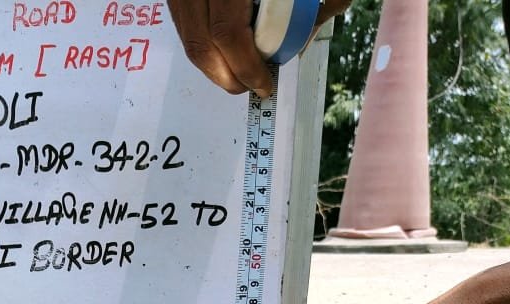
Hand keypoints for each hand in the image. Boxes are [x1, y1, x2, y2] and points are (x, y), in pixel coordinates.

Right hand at [166, 0, 351, 95]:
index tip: (265, 82)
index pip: (226, 31)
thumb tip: (326, 13)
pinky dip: (204, 40)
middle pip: (201, 43)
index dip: (245, 66)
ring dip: (213, 63)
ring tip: (240, 70)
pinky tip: (225, 45)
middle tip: (252, 84)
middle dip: (227, 75)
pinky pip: (184, 20)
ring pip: (188, 36)